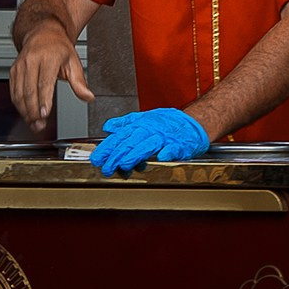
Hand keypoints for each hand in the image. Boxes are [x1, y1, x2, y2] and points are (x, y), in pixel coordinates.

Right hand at [11, 25, 93, 132]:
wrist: (43, 35)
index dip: (43, 100)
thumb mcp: (74, 63)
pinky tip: (26, 114)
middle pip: (30, 91)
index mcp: (48, 58)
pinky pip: (14, 91)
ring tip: (34, 124)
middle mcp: (31, 61)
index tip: (45, 114)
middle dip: (33, 111)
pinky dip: (19, 105)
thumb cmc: (59, 49)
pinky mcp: (13, 71)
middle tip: (39, 125)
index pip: (44, 82)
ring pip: (19, 93)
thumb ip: (80, 83)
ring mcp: (20, 66)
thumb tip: (88, 97)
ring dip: (25, 111)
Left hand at [90, 108, 209, 175]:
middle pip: (130, 143)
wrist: (192, 123)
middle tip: (107, 168)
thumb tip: (108, 127)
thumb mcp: (144, 119)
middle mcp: (150, 130)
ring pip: (148, 145)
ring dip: (136, 155)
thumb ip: (125, 124)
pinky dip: (168, 152)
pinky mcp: (179, 145)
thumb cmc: (168, 124)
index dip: (107, 148)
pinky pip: (173, 148)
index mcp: (140, 125)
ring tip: (125, 165)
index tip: (97, 158)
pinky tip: (161, 158)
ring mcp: (164, 138)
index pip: (119, 137)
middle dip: (117, 156)